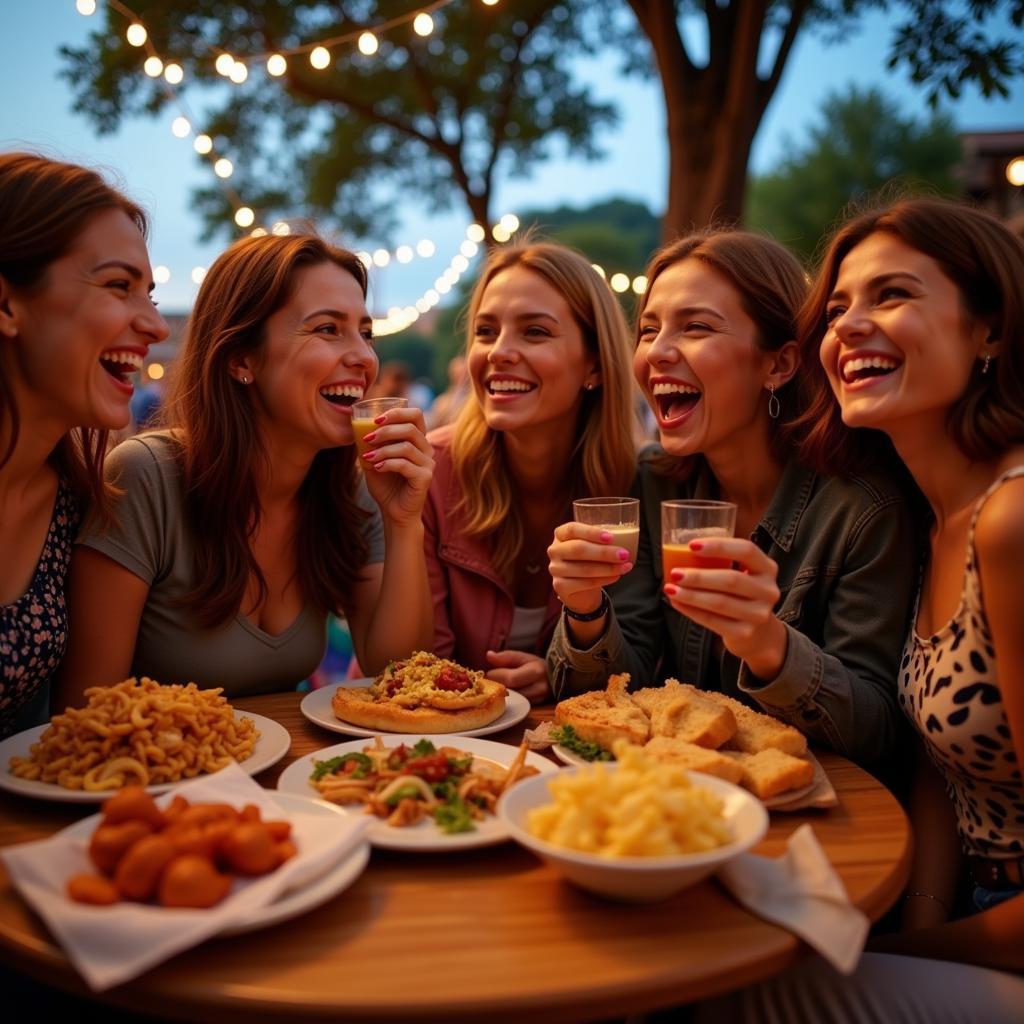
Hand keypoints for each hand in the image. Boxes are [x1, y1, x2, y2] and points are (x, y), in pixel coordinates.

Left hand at [359, 407, 433, 527]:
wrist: (394, 511)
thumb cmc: (385, 484)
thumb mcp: (374, 459)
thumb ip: (370, 443)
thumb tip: (357, 426)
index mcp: (417, 440)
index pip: (416, 415)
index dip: (397, 412)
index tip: (375, 419)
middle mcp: (426, 449)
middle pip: (411, 428)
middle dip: (387, 430)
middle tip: (367, 438)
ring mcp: (428, 464)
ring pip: (406, 447)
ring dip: (383, 450)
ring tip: (368, 457)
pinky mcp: (425, 478)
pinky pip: (405, 464)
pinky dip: (388, 464)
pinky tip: (376, 468)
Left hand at [485, 650, 549, 703]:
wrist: (556, 678)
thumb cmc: (537, 665)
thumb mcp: (523, 657)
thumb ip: (506, 657)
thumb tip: (489, 655)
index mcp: (535, 672)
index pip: (509, 678)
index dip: (495, 676)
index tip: (488, 673)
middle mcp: (539, 688)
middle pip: (509, 692)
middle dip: (496, 687)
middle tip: (490, 682)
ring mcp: (538, 701)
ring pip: (511, 701)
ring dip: (501, 695)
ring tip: (498, 687)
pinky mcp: (535, 708)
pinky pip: (516, 706)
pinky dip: (508, 701)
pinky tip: (505, 695)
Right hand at [547, 522, 632, 615]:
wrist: (580, 588)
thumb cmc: (589, 560)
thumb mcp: (593, 545)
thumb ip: (602, 540)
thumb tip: (625, 539)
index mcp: (560, 534)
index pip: (572, 529)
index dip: (591, 532)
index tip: (611, 537)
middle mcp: (554, 550)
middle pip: (578, 549)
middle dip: (604, 552)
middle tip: (624, 554)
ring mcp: (555, 569)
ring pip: (584, 568)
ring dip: (608, 568)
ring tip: (626, 566)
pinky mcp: (560, 586)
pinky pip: (585, 583)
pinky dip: (604, 579)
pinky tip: (617, 576)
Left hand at [662, 536, 787, 678]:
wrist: (758, 633)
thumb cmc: (740, 595)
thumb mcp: (741, 574)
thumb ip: (721, 563)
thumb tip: (679, 552)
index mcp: (767, 568)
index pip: (746, 550)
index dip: (719, 546)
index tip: (691, 545)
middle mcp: (768, 591)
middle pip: (731, 580)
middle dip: (699, 576)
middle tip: (675, 573)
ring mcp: (758, 614)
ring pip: (719, 602)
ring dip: (691, 595)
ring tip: (671, 589)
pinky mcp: (745, 633)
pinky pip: (713, 620)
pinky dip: (691, 611)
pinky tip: (677, 603)